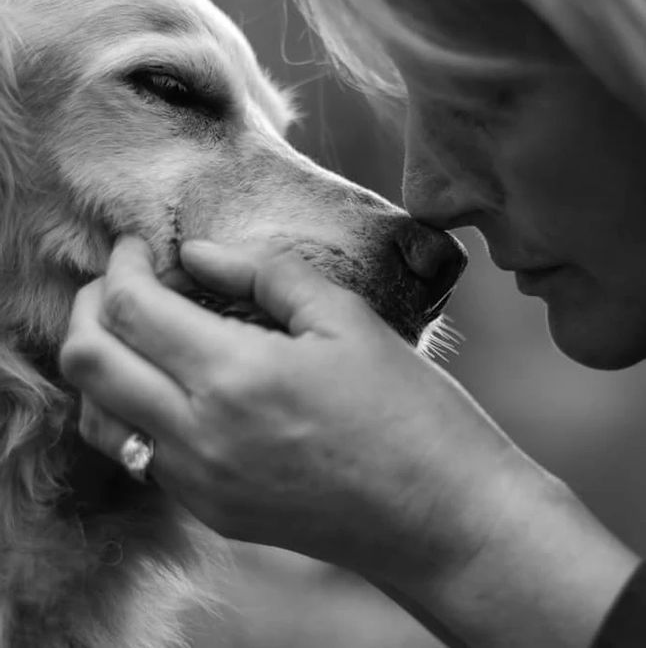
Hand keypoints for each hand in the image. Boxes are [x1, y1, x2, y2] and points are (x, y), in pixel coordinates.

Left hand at [61, 236, 639, 646]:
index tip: (135, 245)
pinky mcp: (212, 512)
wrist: (439, 516)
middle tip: (123, 279)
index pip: (132, 308)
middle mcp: (198, 436)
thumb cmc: (409, 411)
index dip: (122, 265)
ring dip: (101, 363)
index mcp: (235, 375)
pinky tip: (173, 386)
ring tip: (138, 331)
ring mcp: (199, 483)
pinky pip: (141, 455)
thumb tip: (197, 256)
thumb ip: (265, 276)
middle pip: (90, 361)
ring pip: (98, 417)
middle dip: (91, 306)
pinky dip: (134, 409)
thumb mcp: (347, 320)